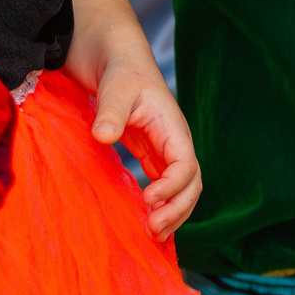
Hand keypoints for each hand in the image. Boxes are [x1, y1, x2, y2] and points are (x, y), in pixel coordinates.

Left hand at [89, 59, 203, 236]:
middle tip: (152, 229)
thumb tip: (103, 135)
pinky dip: (161, 206)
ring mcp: (165, 151)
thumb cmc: (121, 71)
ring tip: (152, 234)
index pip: (186, 164)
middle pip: (191, 184)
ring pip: (182, 189)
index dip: (173, 186)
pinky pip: (165, 186)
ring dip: (173, 213)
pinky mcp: (152, 156)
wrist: (117, 60)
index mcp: (172, 127)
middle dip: (177, 209)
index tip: (148, 199)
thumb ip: (111, 111)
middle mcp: (175, 142)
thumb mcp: (116, 88)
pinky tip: (147, 221)